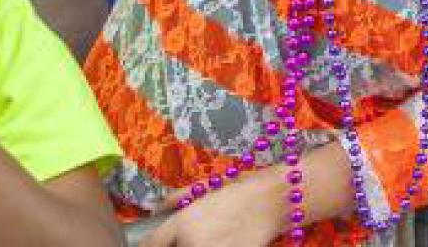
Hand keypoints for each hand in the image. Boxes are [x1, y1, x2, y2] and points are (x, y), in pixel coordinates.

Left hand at [146, 176, 283, 246]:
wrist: (276, 199)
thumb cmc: (242, 189)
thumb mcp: (206, 186)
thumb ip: (176, 199)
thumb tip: (154, 212)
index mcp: (182, 223)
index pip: (150, 245)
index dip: (150, 245)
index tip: (157, 244)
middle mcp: (191, 243)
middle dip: (178, 245)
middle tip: (194, 237)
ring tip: (213, 237)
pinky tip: (225, 242)